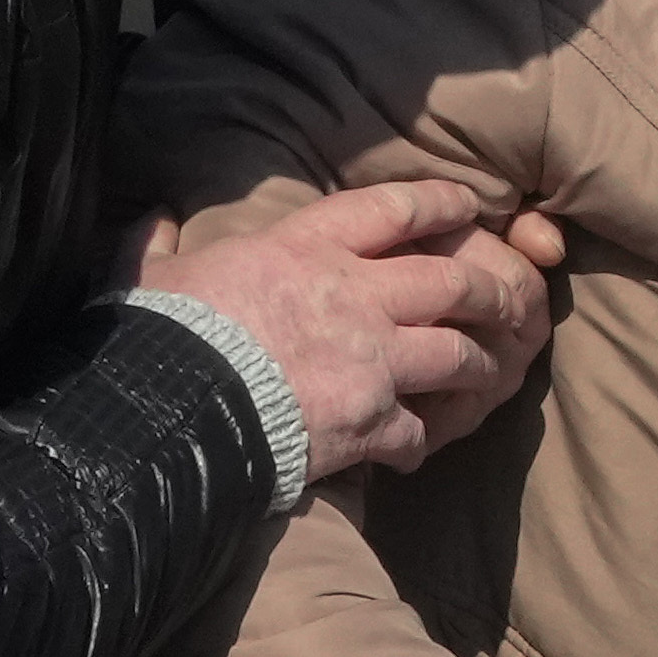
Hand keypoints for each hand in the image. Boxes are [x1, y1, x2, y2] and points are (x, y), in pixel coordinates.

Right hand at [139, 182, 561, 479]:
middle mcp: (354, 294)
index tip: (469, 207)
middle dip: (489, 286)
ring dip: (478, 365)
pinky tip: (414, 451)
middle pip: (452, 278)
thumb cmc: (160, 333)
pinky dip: (420, 442)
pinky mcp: (370, 421)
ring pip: (457, 353)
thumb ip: (155, 246)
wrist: (170, 408)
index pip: (396, 209)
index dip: (441, 205)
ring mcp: (371, 359)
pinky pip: (417, 432)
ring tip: (489, 373)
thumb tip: (149, 220)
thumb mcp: (153, 274)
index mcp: (305, 246)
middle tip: (508, 297)